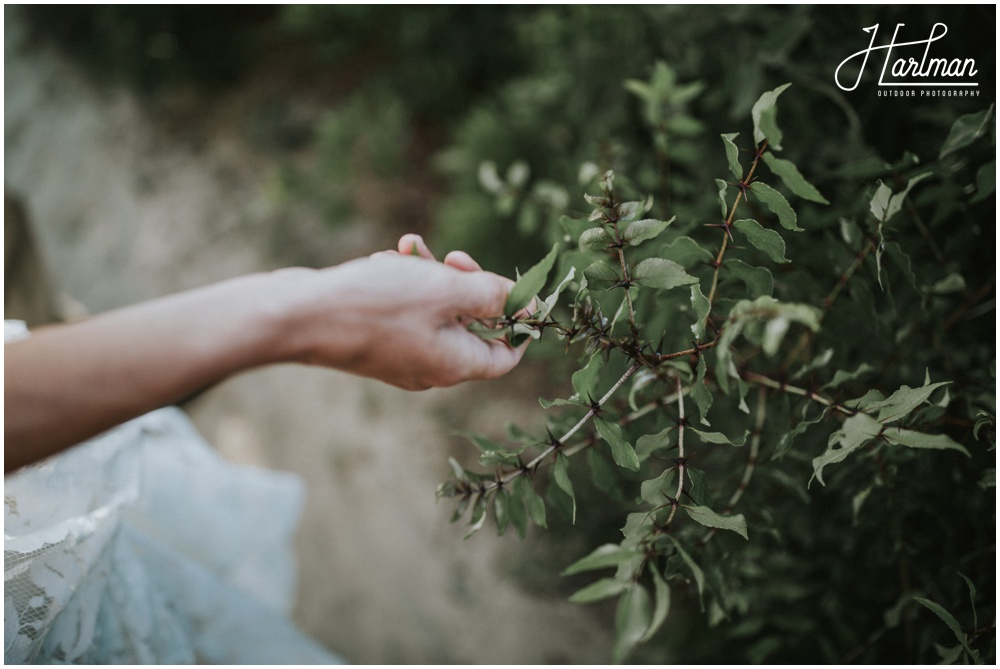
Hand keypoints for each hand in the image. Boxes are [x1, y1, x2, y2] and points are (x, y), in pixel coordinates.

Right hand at [274, 235, 526, 389]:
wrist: (297, 316)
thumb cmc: (374, 306)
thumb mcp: (445, 291)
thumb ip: (491, 295)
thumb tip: (529, 304)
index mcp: (455, 364)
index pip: (506, 354)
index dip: (518, 321)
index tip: (513, 286)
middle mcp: (431, 366)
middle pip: (470, 325)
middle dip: (466, 283)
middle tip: (453, 257)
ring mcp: (400, 354)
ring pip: (433, 309)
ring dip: (428, 273)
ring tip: (409, 248)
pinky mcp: (375, 339)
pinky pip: (403, 308)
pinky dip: (401, 280)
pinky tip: (384, 258)